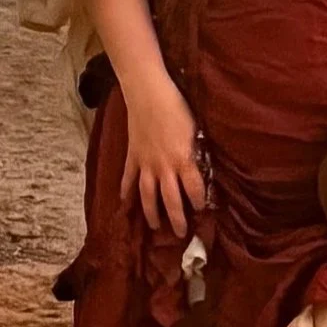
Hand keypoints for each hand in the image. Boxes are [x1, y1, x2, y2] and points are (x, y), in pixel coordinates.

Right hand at [121, 71, 208, 237]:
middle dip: (177, 219)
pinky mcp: (132, 156)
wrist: (149, 93)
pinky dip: (126, 191)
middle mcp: (164, 167)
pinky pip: (128, 178)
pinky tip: (124, 203)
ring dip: (151, 213)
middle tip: (182, 233)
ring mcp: (145, 163)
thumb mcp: (196, 130)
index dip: (199, 202)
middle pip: (170, 200)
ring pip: (147, 195)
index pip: (194, 190)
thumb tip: (202, 166)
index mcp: (183, 160)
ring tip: (155, 226)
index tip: (202, 210)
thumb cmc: (177, 107)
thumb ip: (197, 152)